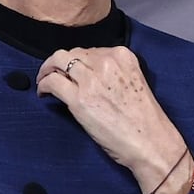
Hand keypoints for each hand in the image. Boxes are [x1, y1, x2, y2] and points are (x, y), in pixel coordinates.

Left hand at [37, 46, 192, 193]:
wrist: (151, 143)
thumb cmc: (145, 120)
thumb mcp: (134, 82)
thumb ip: (113, 72)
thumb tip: (87, 74)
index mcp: (123, 56)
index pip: (90, 50)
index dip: (77, 61)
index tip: (73, 71)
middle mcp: (106, 62)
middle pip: (71, 53)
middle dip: (60, 63)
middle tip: (53, 73)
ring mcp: (91, 80)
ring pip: (57, 61)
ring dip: (47, 70)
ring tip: (44, 81)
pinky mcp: (78, 99)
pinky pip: (52, 82)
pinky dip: (43, 84)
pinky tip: (43, 93)